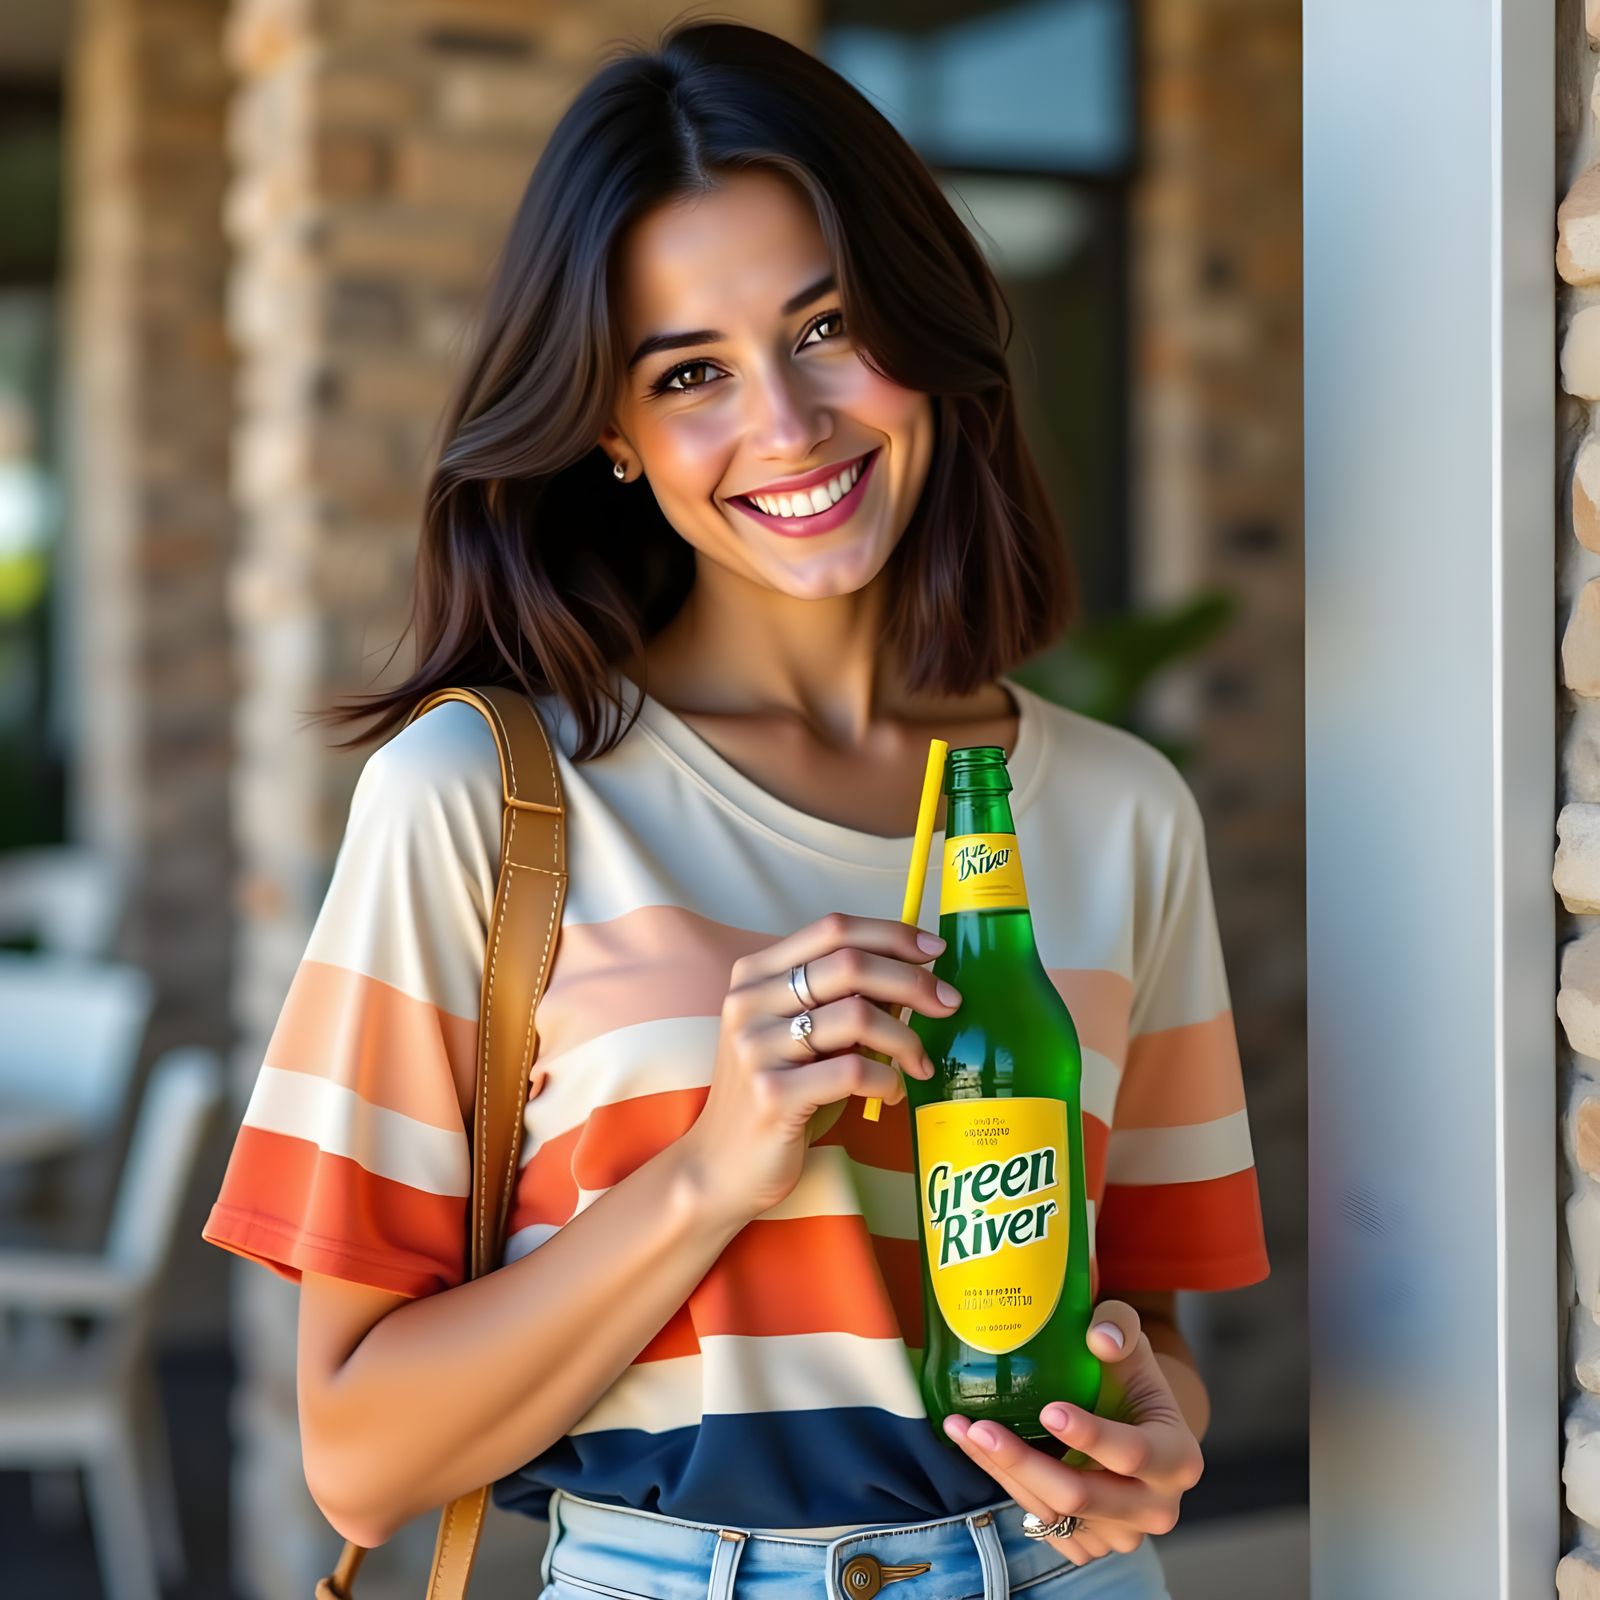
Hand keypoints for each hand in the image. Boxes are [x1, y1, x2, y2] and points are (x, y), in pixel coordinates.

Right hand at [678, 913, 961, 1223]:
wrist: (722, 1164)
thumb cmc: (777, 1092)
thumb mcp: (803, 1036)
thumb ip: (842, 1001)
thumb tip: (914, 978)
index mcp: (755, 974)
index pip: (833, 929)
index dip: (892, 934)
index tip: (936, 951)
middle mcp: (749, 1001)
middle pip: (850, 964)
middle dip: (913, 981)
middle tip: (950, 1004)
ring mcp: (756, 1046)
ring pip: (858, 1016)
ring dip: (906, 1038)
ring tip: (921, 1062)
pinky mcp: (773, 1093)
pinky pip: (854, 1072)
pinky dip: (888, 1080)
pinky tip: (892, 1094)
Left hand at [941, 1300, 1204, 1566]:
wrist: (1132, 1427)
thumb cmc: (1130, 1379)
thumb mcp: (1133, 1345)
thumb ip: (1121, 1326)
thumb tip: (1100, 1337)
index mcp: (1177, 1458)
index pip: (1134, 1453)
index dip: (1091, 1436)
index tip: (1047, 1410)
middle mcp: (1155, 1507)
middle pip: (1081, 1495)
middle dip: (1024, 1462)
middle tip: (980, 1427)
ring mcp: (1119, 1534)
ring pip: (1052, 1513)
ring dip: (1003, 1472)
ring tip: (963, 1429)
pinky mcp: (1087, 1544)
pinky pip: (1039, 1523)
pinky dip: (1005, 1484)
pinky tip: (977, 1448)